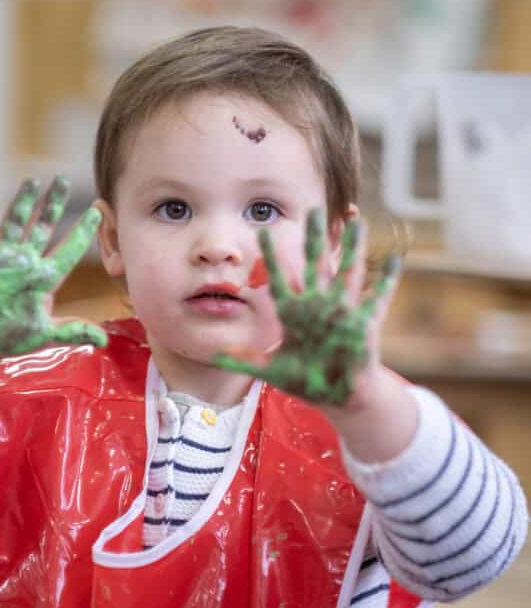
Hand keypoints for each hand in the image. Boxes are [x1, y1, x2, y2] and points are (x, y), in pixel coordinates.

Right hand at [0, 177, 107, 354]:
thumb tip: (105, 341)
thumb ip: (73, 333)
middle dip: (52, 204)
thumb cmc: (10, 338)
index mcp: (44, 278)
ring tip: (31, 181)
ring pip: (14, 222)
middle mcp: (25, 262)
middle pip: (42, 226)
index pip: (68, 250)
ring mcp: (0, 258)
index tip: (96, 212)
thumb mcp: (44, 336)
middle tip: (61, 180)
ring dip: (21, 202)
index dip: (82, 231)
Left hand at [214, 209, 400, 405]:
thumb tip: (215, 355)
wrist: (336, 397)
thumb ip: (245, 360)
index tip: (261, 231)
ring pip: (347, 272)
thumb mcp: (271, 371)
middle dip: (314, 239)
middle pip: (315, 264)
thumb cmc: (305, 382)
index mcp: (294, 314)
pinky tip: (393, 259)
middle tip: (313, 210)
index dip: (271, 257)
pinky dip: (386, 279)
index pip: (280, 279)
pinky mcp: (363, 324)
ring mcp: (341, 312)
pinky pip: (377, 298)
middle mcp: (317, 306)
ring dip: (352, 248)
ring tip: (356, 221)